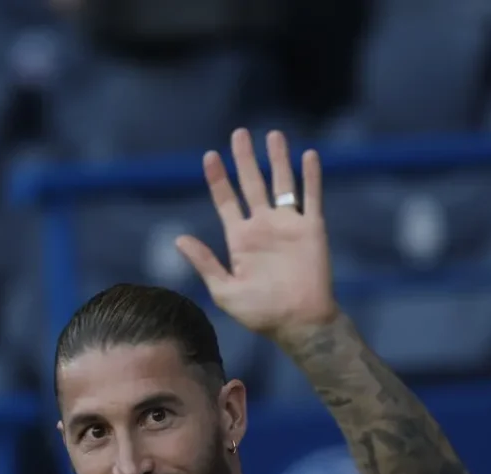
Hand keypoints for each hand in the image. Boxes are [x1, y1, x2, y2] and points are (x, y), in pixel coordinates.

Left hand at [176, 129, 337, 337]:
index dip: (218, 179)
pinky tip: (308, 155)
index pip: (226, 201)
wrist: (299, 323)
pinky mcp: (311, 229)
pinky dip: (311, 176)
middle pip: (252, 184)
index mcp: (240, 239)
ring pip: (282, 183)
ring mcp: (288, 225)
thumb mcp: (224, 290)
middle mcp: (263, 226)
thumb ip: (204, 262)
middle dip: (245, 159)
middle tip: (238, 134)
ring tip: (272, 135)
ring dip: (278, 159)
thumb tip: (178, 239)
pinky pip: (311, 197)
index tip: (209, 156)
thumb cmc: (261, 313)